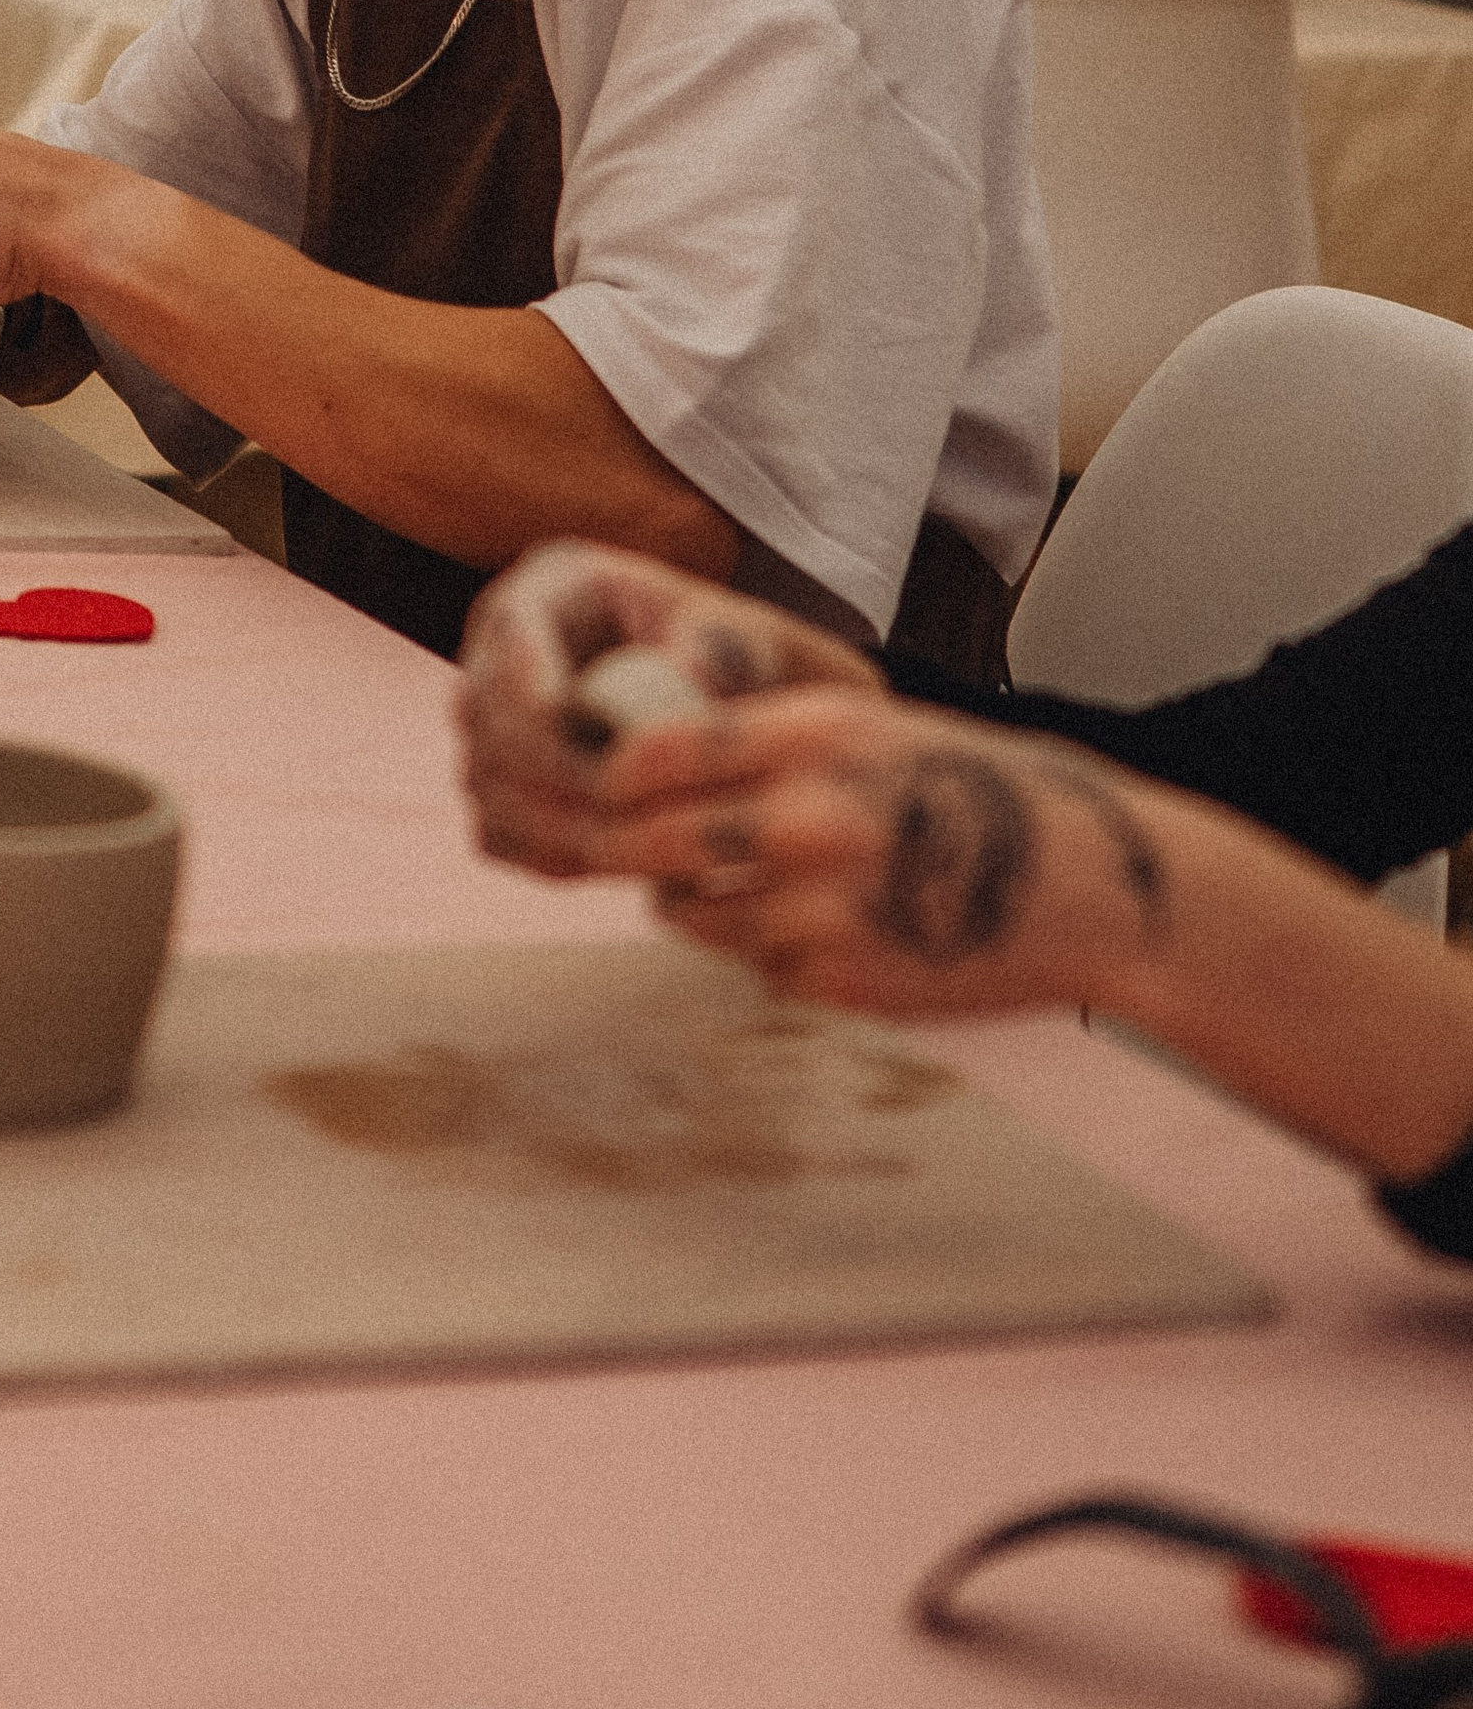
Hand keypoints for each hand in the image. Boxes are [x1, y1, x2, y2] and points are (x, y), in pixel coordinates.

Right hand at [458, 538, 878, 880]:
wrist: (721, 704)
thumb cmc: (730, 654)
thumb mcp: (731, 639)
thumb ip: (707, 657)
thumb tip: (679, 695)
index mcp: (549, 586)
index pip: (511, 627)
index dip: (527, 675)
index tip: (564, 715)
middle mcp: (501, 651)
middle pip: (486, 714)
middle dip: (551, 764)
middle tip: (618, 802)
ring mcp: (491, 724)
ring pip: (486, 782)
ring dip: (550, 823)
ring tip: (626, 846)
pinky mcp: (500, 788)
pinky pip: (500, 835)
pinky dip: (546, 856)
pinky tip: (610, 865)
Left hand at [515, 682, 1175, 1024]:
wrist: (1093, 886)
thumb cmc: (980, 792)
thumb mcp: (874, 730)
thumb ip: (768, 744)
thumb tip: (646, 767)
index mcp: (812, 735)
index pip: (649, 755)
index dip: (618, 778)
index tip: (617, 789)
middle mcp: (805, 816)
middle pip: (648, 841)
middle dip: (629, 849)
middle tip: (633, 851)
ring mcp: (819, 906)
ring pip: (694, 912)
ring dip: (698, 903)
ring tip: (748, 886)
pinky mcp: (840, 978)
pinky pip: (759, 965)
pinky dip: (771, 952)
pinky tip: (828, 929)